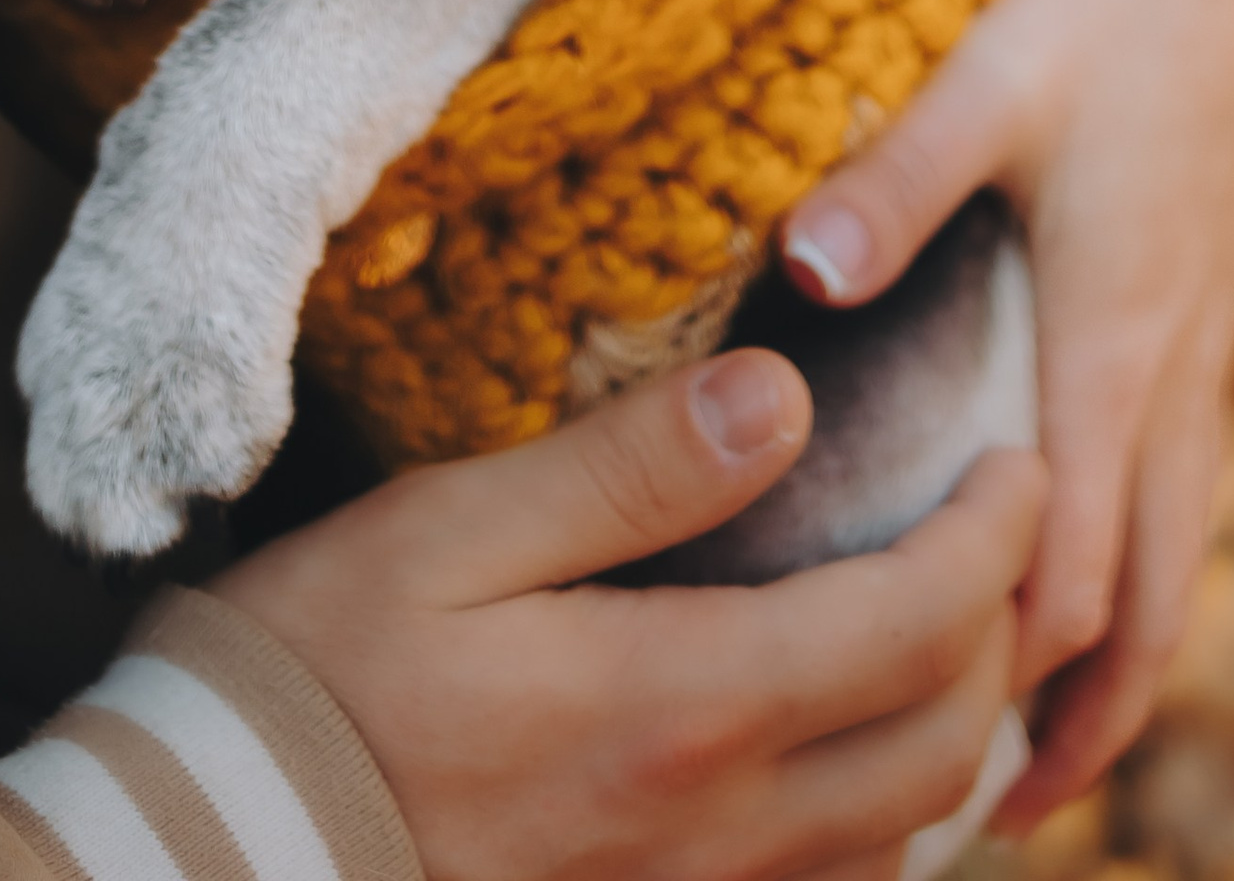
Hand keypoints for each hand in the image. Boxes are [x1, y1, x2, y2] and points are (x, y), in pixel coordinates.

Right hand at [216, 349, 1045, 880]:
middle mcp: (713, 834)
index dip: (997, 540)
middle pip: (939, 746)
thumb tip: (784, 400)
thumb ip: (628, 471)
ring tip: (942, 632)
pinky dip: (874, 826)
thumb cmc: (314, 674)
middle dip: (1000, 632)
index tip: (1021, 460)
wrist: (213, 863)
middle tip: (998, 531)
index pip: (914, 627)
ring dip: (950, 736)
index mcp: (678, 709)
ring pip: (896, 843)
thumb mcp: (450, 533)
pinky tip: (841, 756)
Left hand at [780, 0, 1233, 830]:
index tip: (921, 755)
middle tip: (980, 822)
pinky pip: (1181, 498)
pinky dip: (1142, 584)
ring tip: (1038, 767)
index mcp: (1114, 330)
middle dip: (1070, 720)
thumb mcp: (996, 69)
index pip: (1069, 554)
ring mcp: (1198, 347)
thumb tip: (803, 270)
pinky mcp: (1198, 317)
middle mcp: (1170, 365)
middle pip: (1142, 600)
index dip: (1004, 668)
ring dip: (1113, 669)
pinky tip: (1088, 605)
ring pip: (1175, 561)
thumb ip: (901, 172)